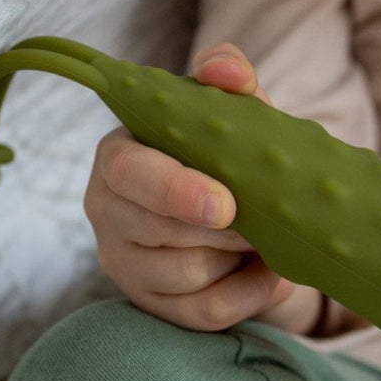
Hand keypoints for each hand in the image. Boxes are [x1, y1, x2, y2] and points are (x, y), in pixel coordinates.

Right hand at [85, 43, 323, 333]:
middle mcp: (108, 213)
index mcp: (119, 157)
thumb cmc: (227, 159)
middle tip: (270, 217)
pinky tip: (273, 274)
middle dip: (227, 230)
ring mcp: (127, 266)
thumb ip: (229, 82)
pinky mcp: (156, 307)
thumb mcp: (231, 116)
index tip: (226, 205)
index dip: (176, 190)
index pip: (128, 173)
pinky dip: (250, 294)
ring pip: (187, 273)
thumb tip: (228, 69)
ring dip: (240, 259)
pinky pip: (206, 311)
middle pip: (162, 231)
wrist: (244, 218)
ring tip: (270, 240)